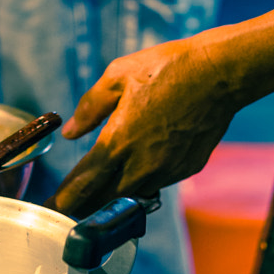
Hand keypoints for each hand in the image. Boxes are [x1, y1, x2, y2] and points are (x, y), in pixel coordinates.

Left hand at [52, 35, 241, 215]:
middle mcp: (142, 164)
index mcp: (119, 141)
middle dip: (86, 204)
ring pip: (134, 193)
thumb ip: (90, 108)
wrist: (218, 74)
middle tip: (70, 205)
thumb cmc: (166, 68)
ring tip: (99, 192)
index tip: (55, 205)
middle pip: (107, 197)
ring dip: (115, 193)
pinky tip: (138, 170)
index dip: (67, 196)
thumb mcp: (117, 76)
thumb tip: (70, 132)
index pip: (86, 182)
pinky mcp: (187, 168)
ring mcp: (168, 170)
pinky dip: (143, 180)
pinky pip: (158, 182)